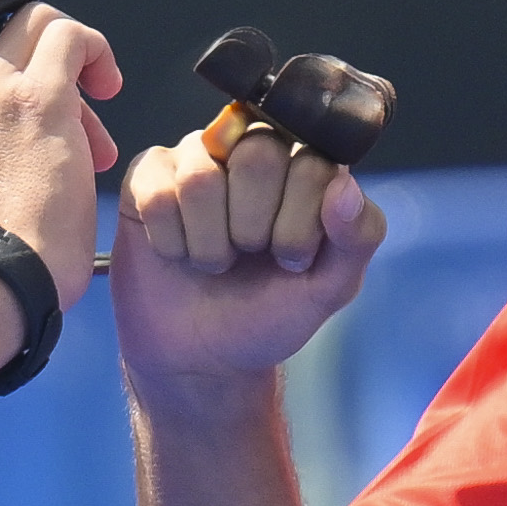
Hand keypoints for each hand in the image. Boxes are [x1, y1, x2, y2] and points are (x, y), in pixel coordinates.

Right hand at [113, 110, 384, 388]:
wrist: (203, 357)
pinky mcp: (148, 175)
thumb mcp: (329, 288)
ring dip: (209, 243)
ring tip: (213, 263)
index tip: (292, 260)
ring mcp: (197, 156)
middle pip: (258, 153)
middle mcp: (252, 148)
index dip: (299, 222)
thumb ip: (358, 237)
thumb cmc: (269, 314)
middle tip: (249, 255)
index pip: (312, 162)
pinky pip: (156, 193)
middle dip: (253, 228)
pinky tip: (177, 255)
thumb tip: (345, 186)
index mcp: (305, 166)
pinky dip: (170, 242)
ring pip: (201, 177)